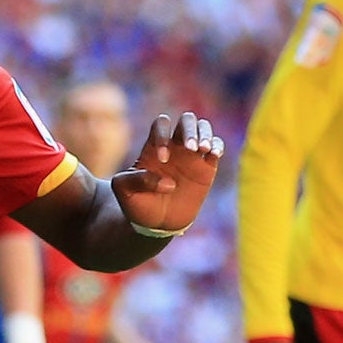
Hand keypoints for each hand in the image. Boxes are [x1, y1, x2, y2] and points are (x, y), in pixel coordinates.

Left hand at [113, 112, 222, 236]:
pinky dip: (218, 146)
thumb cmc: (137, 203)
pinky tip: (214, 154)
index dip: (163, 136)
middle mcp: (175, 146)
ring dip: (205, 134)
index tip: (163, 159)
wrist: (155, 223)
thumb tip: (169, 183)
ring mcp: (192, 156)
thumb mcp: (124, 191)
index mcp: (154, 146)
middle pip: (187, 119)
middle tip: (190, 147)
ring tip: (204, 149)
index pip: (161, 124)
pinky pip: (217, 147)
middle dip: (190, 129)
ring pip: (203, 128)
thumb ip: (137, 180)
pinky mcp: (206, 169)